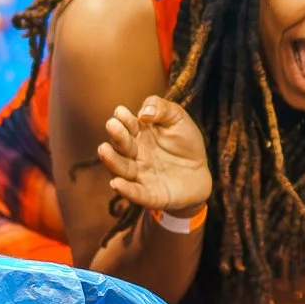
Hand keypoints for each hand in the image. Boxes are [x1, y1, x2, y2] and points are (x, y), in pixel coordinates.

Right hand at [98, 96, 213, 218]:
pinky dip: (125, 189)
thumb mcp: (178, 119)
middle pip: (122, 145)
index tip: (121, 112)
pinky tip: (116, 183)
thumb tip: (143, 113)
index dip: (124, 119)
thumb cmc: (186, 143)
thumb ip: (162, 109)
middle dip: (117, 136)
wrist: (200, 173)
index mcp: (139, 134)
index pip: (128, 125)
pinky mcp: (149, 194)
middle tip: (112, 125)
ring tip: (104, 150)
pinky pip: (135, 193)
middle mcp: (135, 154)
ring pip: (122, 168)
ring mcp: (140, 174)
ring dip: (112, 160)